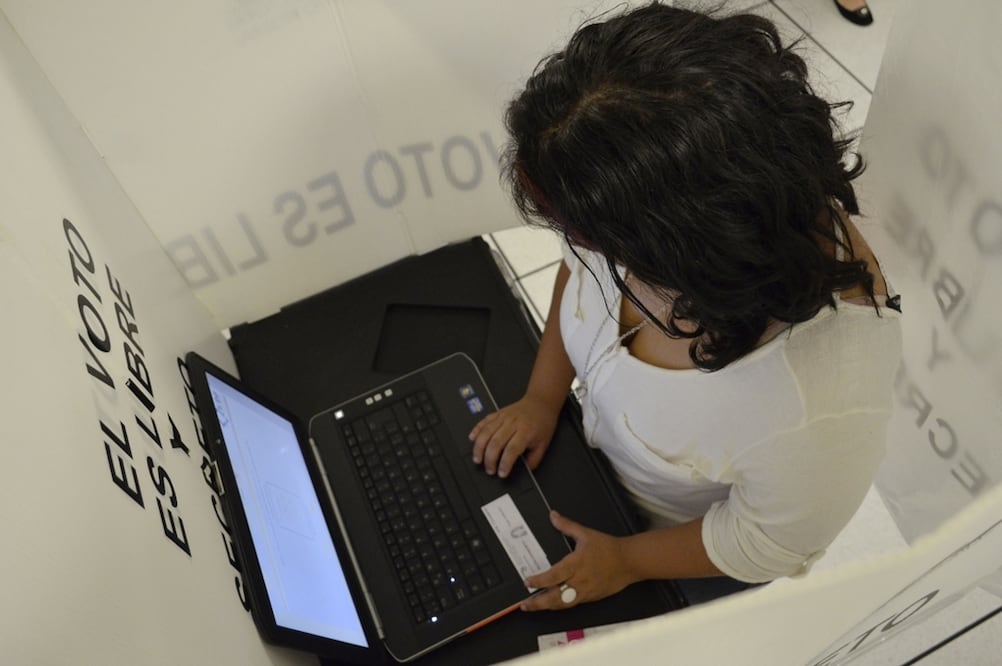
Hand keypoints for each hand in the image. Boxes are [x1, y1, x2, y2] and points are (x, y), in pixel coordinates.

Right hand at [468, 395, 558, 477]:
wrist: (541, 403)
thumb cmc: (542, 423)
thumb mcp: (543, 444)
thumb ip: (533, 460)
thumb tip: (523, 472)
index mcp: (526, 432)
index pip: (512, 450)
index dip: (505, 463)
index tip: (502, 473)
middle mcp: (513, 423)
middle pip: (496, 442)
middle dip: (490, 459)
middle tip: (489, 470)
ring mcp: (503, 417)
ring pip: (486, 432)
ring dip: (479, 447)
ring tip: (477, 459)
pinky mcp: (497, 413)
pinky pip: (483, 422)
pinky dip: (476, 430)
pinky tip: (472, 439)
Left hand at [520, 511, 634, 610]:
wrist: (629, 561)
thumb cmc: (609, 548)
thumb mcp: (586, 533)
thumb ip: (567, 525)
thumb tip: (553, 516)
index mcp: (576, 564)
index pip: (553, 576)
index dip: (538, 580)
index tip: (527, 581)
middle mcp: (579, 580)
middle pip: (555, 597)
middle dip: (538, 603)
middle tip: (525, 604)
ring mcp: (585, 591)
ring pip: (564, 604)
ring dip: (548, 607)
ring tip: (535, 607)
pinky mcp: (591, 597)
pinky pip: (573, 604)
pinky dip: (561, 605)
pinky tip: (553, 604)